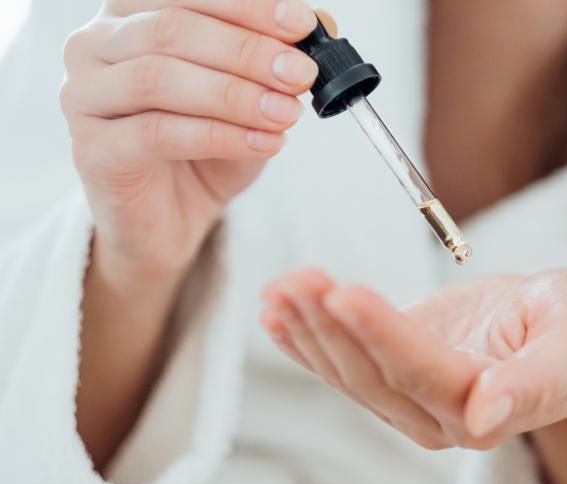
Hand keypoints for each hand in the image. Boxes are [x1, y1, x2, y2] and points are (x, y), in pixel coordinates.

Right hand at [60, 0, 331, 281]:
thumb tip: (321, 23)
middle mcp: (95, 46)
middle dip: (247, 51)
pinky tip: (266, 142)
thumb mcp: (251, 94)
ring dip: (235, 95)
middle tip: (301, 74)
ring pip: (159, 78)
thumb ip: (276, 55)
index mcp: (130, 14)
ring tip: (287, 114)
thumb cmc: (205, 147)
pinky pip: (158, 134)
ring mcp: (84, 97)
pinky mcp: (92, 151)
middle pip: (172, 30)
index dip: (248, 7)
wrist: (171, 218)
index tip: (303, 25)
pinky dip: (221, 136)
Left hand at [259, 268, 566, 449]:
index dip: (382, 335)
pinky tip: (276, 312)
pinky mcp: (397, 374)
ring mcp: (414, 399)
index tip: (344, 292)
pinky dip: (305, 340)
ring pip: (350, 373)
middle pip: (374, 375)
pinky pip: (344, 364)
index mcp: (490, 408)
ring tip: (281, 286)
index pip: (423, 373)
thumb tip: (488, 417)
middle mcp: (443, 415)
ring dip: (310, 329)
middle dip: (331, 326)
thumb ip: (540, 378)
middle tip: (298, 279)